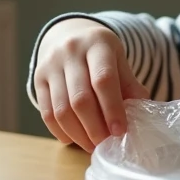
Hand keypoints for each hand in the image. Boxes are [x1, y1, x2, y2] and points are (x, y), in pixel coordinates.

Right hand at [33, 18, 148, 151]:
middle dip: (95, 128)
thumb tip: (141, 112)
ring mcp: (50, 65)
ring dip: (78, 134)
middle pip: (81, 99)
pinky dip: (60, 131)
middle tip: (106, 144)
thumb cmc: (101, 53)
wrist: (69, 34)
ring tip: (92, 145)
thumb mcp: (119, 60)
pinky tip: (74, 139)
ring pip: (61, 110)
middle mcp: (71, 52)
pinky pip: (47, 112)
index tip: (120, 131)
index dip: (112, 108)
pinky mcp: (38, 79)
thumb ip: (130, 84)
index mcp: (98, 44)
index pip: (103, 79)